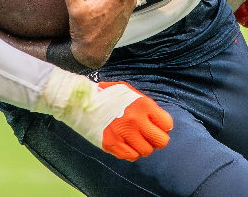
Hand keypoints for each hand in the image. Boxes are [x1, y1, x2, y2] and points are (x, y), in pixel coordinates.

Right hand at [36, 70, 172, 160]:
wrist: (80, 101)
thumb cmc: (106, 95)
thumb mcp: (128, 92)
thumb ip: (145, 105)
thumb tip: (160, 121)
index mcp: (142, 105)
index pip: (167, 124)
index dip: (163, 126)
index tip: (157, 126)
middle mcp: (135, 120)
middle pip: (161, 141)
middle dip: (157, 140)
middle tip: (149, 137)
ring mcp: (124, 133)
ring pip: (147, 151)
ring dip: (143, 147)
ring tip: (135, 140)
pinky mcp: (113, 144)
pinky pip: (131, 156)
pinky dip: (131, 153)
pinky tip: (125, 144)